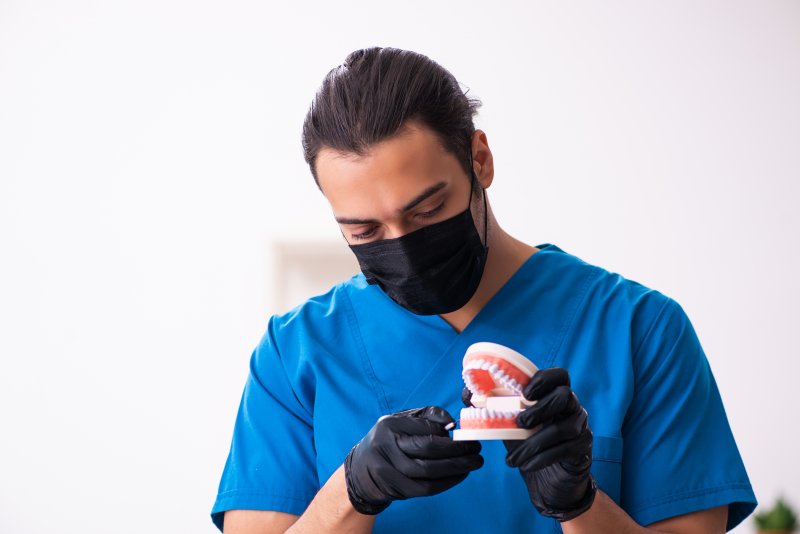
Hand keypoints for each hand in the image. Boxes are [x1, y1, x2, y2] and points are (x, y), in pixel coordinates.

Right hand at [344, 406, 483, 514]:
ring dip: (456, 468)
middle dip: (457, 450)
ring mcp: (387, 468)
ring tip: (474, 463)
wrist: (361, 470)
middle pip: (427, 448)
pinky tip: (460, 475)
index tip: (466, 435)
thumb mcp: (403, 421)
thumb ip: (428, 416)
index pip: (425, 427)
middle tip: (476, 449)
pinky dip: (446, 483)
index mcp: (390, 424)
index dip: (448, 433)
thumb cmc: (390, 440)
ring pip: (428, 471)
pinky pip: (425, 488)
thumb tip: (453, 423)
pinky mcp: (393, 488)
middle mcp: (385, 444)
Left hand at [503, 368, 595, 521]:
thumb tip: (467, 393)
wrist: (548, 476)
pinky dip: (543, 458)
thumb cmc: (528, 439)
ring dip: (536, 442)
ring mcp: (580, 427)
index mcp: (554, 393)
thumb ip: (490, 405)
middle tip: (519, 422)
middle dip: (541, 408)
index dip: (544, 379)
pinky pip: (566, 450)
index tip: (524, 393)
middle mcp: (572, 406)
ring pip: (564, 428)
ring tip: (512, 458)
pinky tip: (526, 465)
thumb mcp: (509, 421)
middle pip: (566, 396)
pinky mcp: (583, 449)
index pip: (559, 376)